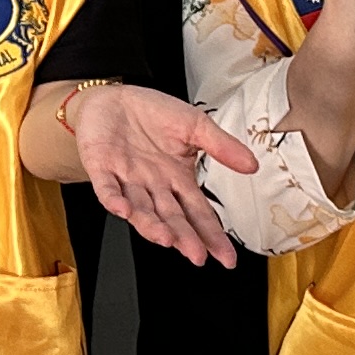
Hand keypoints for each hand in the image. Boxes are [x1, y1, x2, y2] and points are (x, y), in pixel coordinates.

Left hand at [60, 81, 260, 266]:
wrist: (113, 96)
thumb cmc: (152, 112)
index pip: (198, 213)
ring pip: (141, 210)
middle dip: (184, 238)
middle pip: (171, 218)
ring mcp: (127, 180)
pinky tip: (124, 210)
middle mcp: (153, 186)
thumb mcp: (195, 125)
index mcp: (178, 179)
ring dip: (152, 225)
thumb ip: (221, 146)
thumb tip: (252, 166)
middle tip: (196, 255)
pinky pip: (107, 189)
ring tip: (166, 238)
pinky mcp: (101, 168)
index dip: (211, 234)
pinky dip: (114, 200)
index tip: (225, 257)